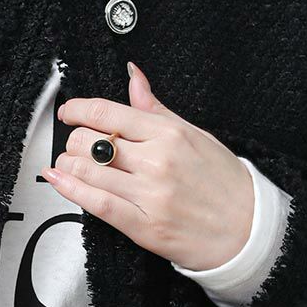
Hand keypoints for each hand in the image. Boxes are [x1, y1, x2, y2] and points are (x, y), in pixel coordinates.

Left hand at [46, 61, 253, 270]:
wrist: (249, 230)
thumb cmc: (226, 182)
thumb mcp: (195, 134)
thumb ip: (156, 109)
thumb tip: (133, 76)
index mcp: (169, 134)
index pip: (108, 112)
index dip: (78, 110)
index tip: (70, 112)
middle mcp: (156, 161)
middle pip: (90, 141)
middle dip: (74, 140)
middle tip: (76, 144)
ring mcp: (149, 195)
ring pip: (87, 171)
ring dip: (68, 164)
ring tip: (68, 163)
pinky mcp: (144, 226)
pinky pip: (97, 204)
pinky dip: (70, 189)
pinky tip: (57, 179)